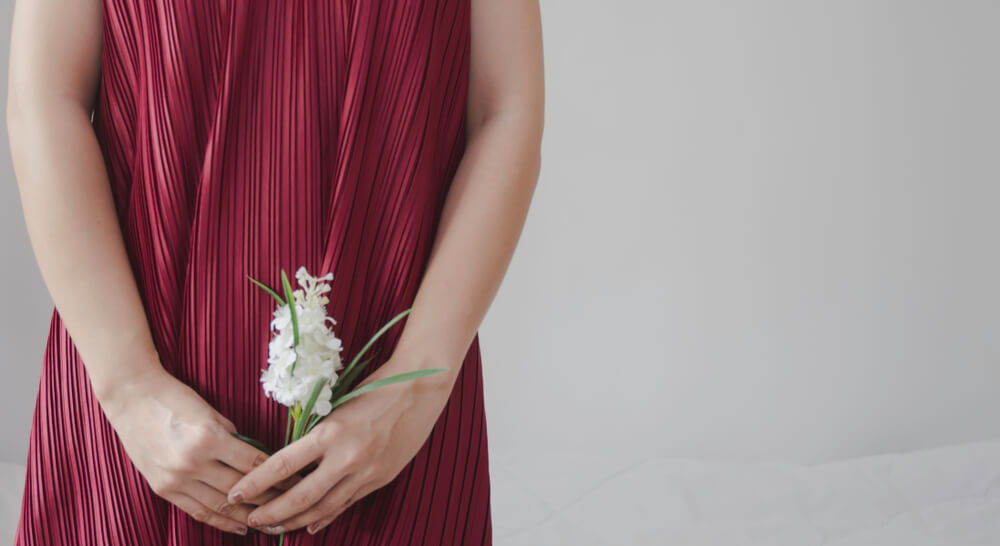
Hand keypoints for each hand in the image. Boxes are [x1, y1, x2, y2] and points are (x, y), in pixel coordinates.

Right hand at [101, 366, 295, 534]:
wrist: (132, 398)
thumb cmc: (175, 398)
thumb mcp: (211, 412)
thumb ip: (233, 438)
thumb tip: (257, 459)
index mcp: (209, 438)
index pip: (254, 464)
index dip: (280, 476)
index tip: (298, 482)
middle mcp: (192, 462)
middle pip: (241, 490)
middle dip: (270, 499)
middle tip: (292, 506)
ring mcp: (175, 479)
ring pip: (220, 507)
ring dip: (248, 517)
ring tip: (271, 523)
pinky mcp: (163, 489)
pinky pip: (197, 511)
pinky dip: (220, 522)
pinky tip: (240, 527)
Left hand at [225, 360, 453, 534]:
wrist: (421, 391)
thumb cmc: (376, 388)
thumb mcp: (339, 406)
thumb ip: (317, 434)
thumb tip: (290, 460)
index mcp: (331, 432)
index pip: (283, 465)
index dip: (256, 484)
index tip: (236, 493)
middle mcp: (347, 457)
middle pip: (301, 497)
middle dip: (272, 513)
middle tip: (251, 521)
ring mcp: (366, 472)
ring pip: (323, 508)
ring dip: (296, 521)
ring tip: (275, 528)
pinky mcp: (380, 479)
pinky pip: (346, 504)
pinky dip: (326, 516)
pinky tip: (310, 525)